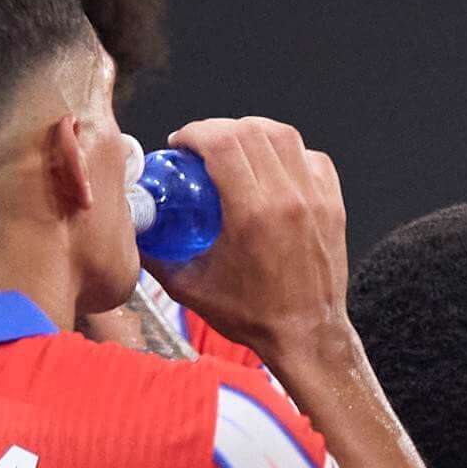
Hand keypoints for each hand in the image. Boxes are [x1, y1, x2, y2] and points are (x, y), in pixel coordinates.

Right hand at [147, 117, 351, 362]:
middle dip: (218, 129)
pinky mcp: (333, 207)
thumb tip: (133, 231)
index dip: (195, 132)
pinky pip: (312, 158)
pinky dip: (289, 153)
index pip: (222, 142)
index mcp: (251, 214)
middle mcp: (287, 200)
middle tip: (202, 146)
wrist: (306, 337)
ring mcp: (316, 200)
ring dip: (254, 133)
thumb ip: (155, 256)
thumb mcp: (191, 288)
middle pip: (251, 132)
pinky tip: (271, 167)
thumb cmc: (252, 317)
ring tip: (235, 148)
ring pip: (285, 136)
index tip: (181, 143)